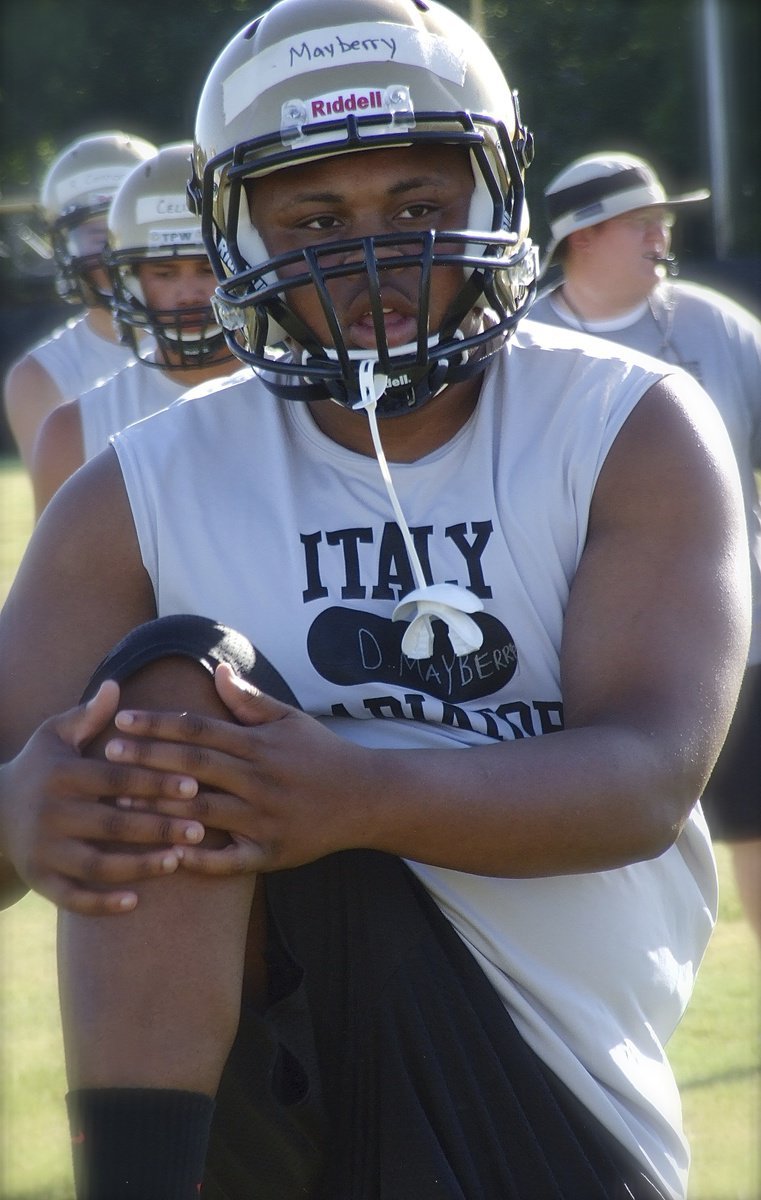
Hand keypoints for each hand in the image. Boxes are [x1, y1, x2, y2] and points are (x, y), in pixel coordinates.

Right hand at [0, 681, 206, 913]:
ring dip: (139, 866)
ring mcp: (43, 851)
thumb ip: (88, 715)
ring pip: (96, 865)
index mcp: (61, 775)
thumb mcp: (55, 736)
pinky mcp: (40, 880)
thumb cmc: (40, 768)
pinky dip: (102, 903)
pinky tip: (135, 901)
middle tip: (198, 829)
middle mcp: (50, 814)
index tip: (193, 785)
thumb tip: (114, 686)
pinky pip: (72, 898)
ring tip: (177, 861)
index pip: (115, 779)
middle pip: (112, 824)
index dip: (154, 781)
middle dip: (158, 827)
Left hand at [106, 664, 371, 875]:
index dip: (160, 724)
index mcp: (259, 745)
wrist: (367, 798)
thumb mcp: (290, 720)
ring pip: (204, 812)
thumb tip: (215, 671)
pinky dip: (199, 860)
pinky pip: (230, 861)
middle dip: (149, 758)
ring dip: (161, 807)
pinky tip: (166, 856)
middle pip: (195, 766)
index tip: (123, 720)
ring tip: (121, 802)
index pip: (200, 729)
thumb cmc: (322, 754)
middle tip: (109, 752)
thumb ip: (249, 700)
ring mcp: (264, 819)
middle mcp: (259, 780)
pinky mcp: (272, 854)